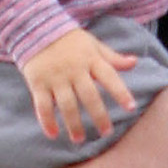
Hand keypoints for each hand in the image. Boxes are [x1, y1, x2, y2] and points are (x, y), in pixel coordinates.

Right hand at [20, 26, 139, 145]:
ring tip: (79, 140)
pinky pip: (42, 104)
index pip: (109, 77)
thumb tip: (134, 62)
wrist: (34, 28)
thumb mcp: (92, 44)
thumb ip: (112, 57)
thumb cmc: (69, 41)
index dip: (121, 92)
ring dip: (73, 124)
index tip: (131, 108)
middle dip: (99, 116)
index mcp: (90, 60)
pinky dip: (46, 120)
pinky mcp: (37, 82)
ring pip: (67, 104)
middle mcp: (74, 70)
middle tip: (106, 133)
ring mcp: (55, 77)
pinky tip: (53, 134)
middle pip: (89, 96)